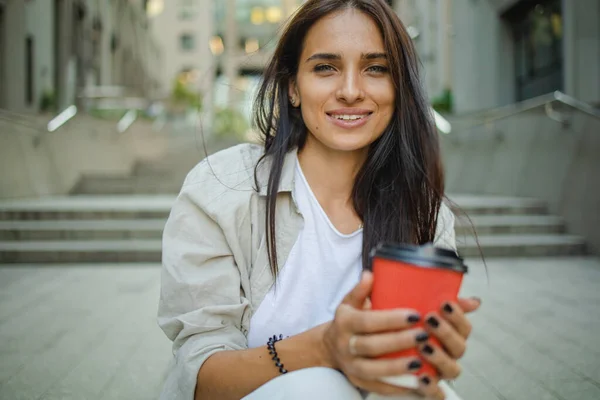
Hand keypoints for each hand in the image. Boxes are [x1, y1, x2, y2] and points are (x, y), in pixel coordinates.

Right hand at [322, 271, 434, 396]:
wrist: (329, 347)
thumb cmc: (348, 320)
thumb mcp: (349, 302)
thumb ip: (361, 290)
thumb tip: (370, 274)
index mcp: (344, 322)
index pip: (368, 321)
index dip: (391, 319)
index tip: (415, 314)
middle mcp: (345, 345)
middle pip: (372, 346)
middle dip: (399, 342)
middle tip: (423, 336)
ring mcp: (350, 366)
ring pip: (374, 370)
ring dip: (398, 367)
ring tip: (421, 362)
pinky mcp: (358, 382)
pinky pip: (377, 387)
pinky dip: (396, 386)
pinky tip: (414, 381)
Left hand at [415, 298, 480, 398]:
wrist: (384, 352)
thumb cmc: (406, 328)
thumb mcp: (416, 310)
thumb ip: (435, 298)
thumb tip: (473, 300)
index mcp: (450, 335)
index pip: (464, 328)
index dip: (458, 317)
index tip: (444, 304)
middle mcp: (448, 354)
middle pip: (459, 347)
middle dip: (447, 333)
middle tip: (430, 320)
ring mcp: (439, 371)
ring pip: (452, 369)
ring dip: (440, 357)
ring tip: (424, 346)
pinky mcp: (427, 387)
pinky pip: (436, 393)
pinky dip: (432, 388)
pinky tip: (422, 378)